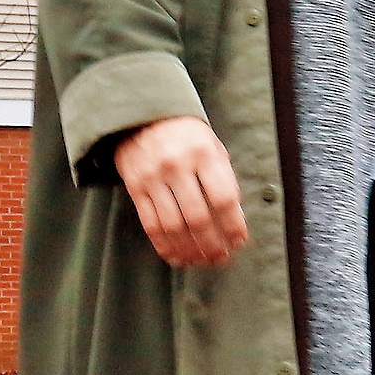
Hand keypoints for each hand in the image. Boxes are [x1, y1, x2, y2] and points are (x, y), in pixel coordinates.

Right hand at [113, 115, 249, 267]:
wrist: (141, 115)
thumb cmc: (184, 133)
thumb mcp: (211, 144)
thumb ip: (223, 177)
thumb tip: (235, 218)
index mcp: (202, 153)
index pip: (223, 198)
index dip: (233, 225)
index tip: (238, 240)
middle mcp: (177, 165)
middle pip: (198, 217)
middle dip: (212, 244)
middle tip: (220, 257)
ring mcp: (153, 178)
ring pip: (173, 226)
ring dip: (190, 250)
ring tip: (201, 260)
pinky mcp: (135, 187)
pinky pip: (151, 224)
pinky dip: (165, 245)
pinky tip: (176, 256)